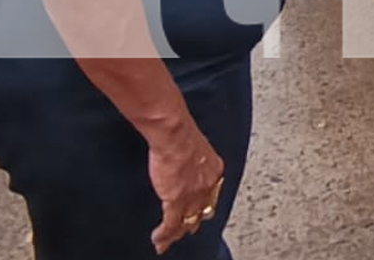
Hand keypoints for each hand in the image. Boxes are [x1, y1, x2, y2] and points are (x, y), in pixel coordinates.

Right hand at [148, 123, 225, 254]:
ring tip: (168, 240)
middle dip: (195, 220)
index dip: (204, 203)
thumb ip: (194, 157)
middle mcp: (207, 186)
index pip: (212, 194)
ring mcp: (193, 196)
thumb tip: (185, 156)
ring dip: (176, 233)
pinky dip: (164, 236)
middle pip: (203, 211)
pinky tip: (159, 240)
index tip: (200, 208)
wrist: (175, 134)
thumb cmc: (182, 132)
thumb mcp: (197, 146)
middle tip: (187, 227)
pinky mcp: (176, 201)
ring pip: (186, 223)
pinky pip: (171, 226)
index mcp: (214, 170)